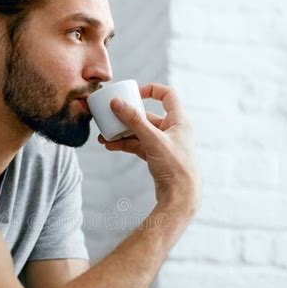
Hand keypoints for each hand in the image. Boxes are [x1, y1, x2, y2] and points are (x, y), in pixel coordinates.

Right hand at [98, 83, 200, 214]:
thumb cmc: (175, 167)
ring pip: (140, 133)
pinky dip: (126, 145)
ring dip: (123, 133)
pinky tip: (111, 146)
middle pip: (148, 116)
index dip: (151, 90)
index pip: (167, 95)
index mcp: (178, 121)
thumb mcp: (153, 140)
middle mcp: (172, 131)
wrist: (181, 197)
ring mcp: (164, 145)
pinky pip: (139, 146)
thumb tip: (116, 102)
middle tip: (110, 117)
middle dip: (127, 117)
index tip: (133, 93)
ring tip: (105, 137)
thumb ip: (134, 121)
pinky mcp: (157, 158)